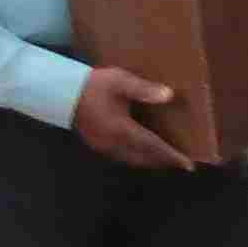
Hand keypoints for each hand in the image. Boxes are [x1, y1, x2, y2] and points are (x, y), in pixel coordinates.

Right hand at [69, 62, 193, 170]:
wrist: (58, 92)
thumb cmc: (91, 86)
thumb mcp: (119, 82)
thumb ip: (144, 90)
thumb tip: (169, 95)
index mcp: (121, 129)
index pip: (153, 146)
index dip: (171, 156)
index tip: (189, 165)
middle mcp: (113, 143)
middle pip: (144, 158)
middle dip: (163, 161)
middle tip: (180, 162)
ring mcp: (103, 146)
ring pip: (132, 160)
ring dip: (149, 161)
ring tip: (165, 159)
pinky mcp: (96, 144)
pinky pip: (121, 156)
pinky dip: (136, 157)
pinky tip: (141, 151)